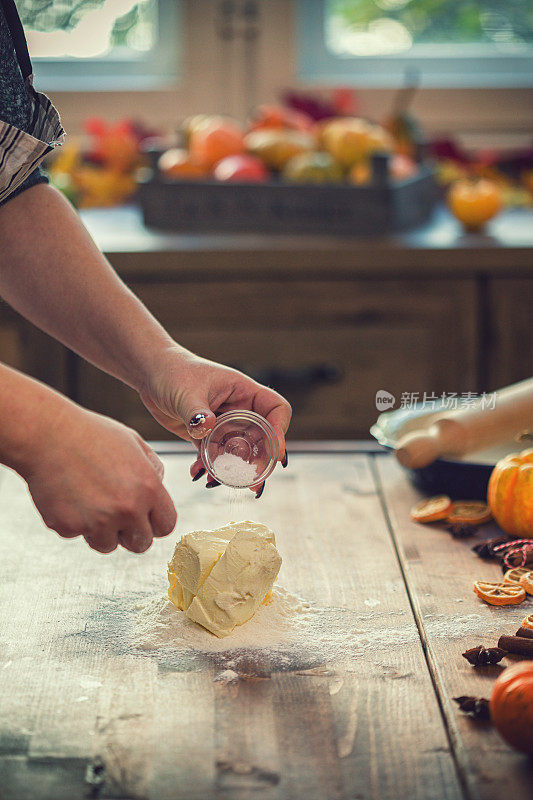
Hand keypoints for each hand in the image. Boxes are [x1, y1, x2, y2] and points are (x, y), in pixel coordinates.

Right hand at [22, 404, 176, 553]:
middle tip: (117, 515)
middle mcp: (126, 509)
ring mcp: (97, 521)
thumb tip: (159, 485)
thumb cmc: (89, 434)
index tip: (145, 517)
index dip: (155, 522)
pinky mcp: (69, 527)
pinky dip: (74, 521)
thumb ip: (152, 467)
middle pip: (141, 544)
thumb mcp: (133, 442)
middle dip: (131, 533)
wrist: (47, 434)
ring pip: (108, 545)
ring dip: (101, 531)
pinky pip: (78, 535)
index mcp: (148, 488)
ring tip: (90, 501)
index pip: (165, 525)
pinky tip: (70, 496)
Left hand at [139, 348, 291, 482]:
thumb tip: (207, 427)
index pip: (276, 409)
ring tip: (219, 482)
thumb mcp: (186, 392)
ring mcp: (224, 423)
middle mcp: (239, 408)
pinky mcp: (207, 435)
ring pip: (239, 450)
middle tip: (254, 484)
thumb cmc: (172, 372)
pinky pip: (216, 455)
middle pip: (262, 437)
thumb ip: (197, 412)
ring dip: (233, 469)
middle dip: (260, 461)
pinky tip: (197, 473)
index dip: (279, 430)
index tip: (275, 453)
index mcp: (243, 391)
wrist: (151, 373)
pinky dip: (210, 467)